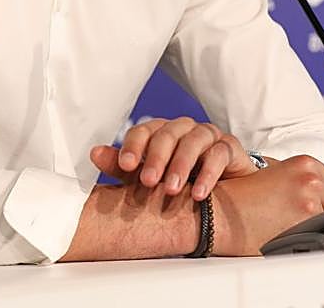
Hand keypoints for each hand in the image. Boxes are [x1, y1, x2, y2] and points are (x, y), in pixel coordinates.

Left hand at [90, 116, 255, 200]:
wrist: (219, 192)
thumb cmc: (178, 182)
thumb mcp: (148, 178)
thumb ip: (123, 167)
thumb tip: (94, 153)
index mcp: (160, 132)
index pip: (144, 131)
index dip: (134, 146)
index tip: (126, 165)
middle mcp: (183, 129)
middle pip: (168, 133)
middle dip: (157, 158)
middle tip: (148, 182)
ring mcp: (208, 135)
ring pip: (194, 140)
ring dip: (181, 165)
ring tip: (171, 190)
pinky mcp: (229, 148)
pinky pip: (220, 154)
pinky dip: (209, 173)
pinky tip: (199, 194)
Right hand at [211, 154, 323, 255]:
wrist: (217, 212)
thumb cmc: (238, 197)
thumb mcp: (275, 176)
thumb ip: (302, 183)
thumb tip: (323, 200)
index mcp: (304, 163)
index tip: (319, 207)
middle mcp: (310, 179)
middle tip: (300, 220)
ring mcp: (308, 202)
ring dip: (315, 226)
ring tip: (290, 228)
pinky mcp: (303, 225)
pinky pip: (318, 238)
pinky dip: (307, 240)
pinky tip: (287, 237)